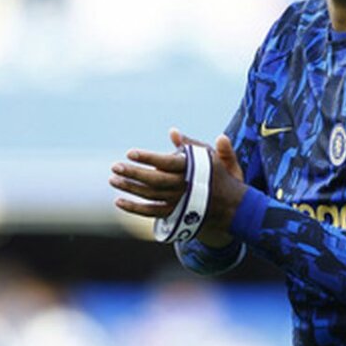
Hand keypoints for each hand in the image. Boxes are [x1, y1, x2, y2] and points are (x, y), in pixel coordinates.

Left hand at [110, 129, 247, 246]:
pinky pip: (151, 213)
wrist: (232, 207)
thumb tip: (172, 131)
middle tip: (115, 166)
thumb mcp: (214, 157)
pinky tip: (119, 201)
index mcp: (194, 170)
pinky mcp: (173, 214)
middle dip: (133, 173)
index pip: (167, 162)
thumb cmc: (220, 176)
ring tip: (113, 180)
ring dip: (130, 188)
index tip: (130, 152)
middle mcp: (184, 187)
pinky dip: (134, 208)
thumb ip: (193, 144)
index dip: (148, 157)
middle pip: (155, 181)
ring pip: (150, 196)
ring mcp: (178, 202)